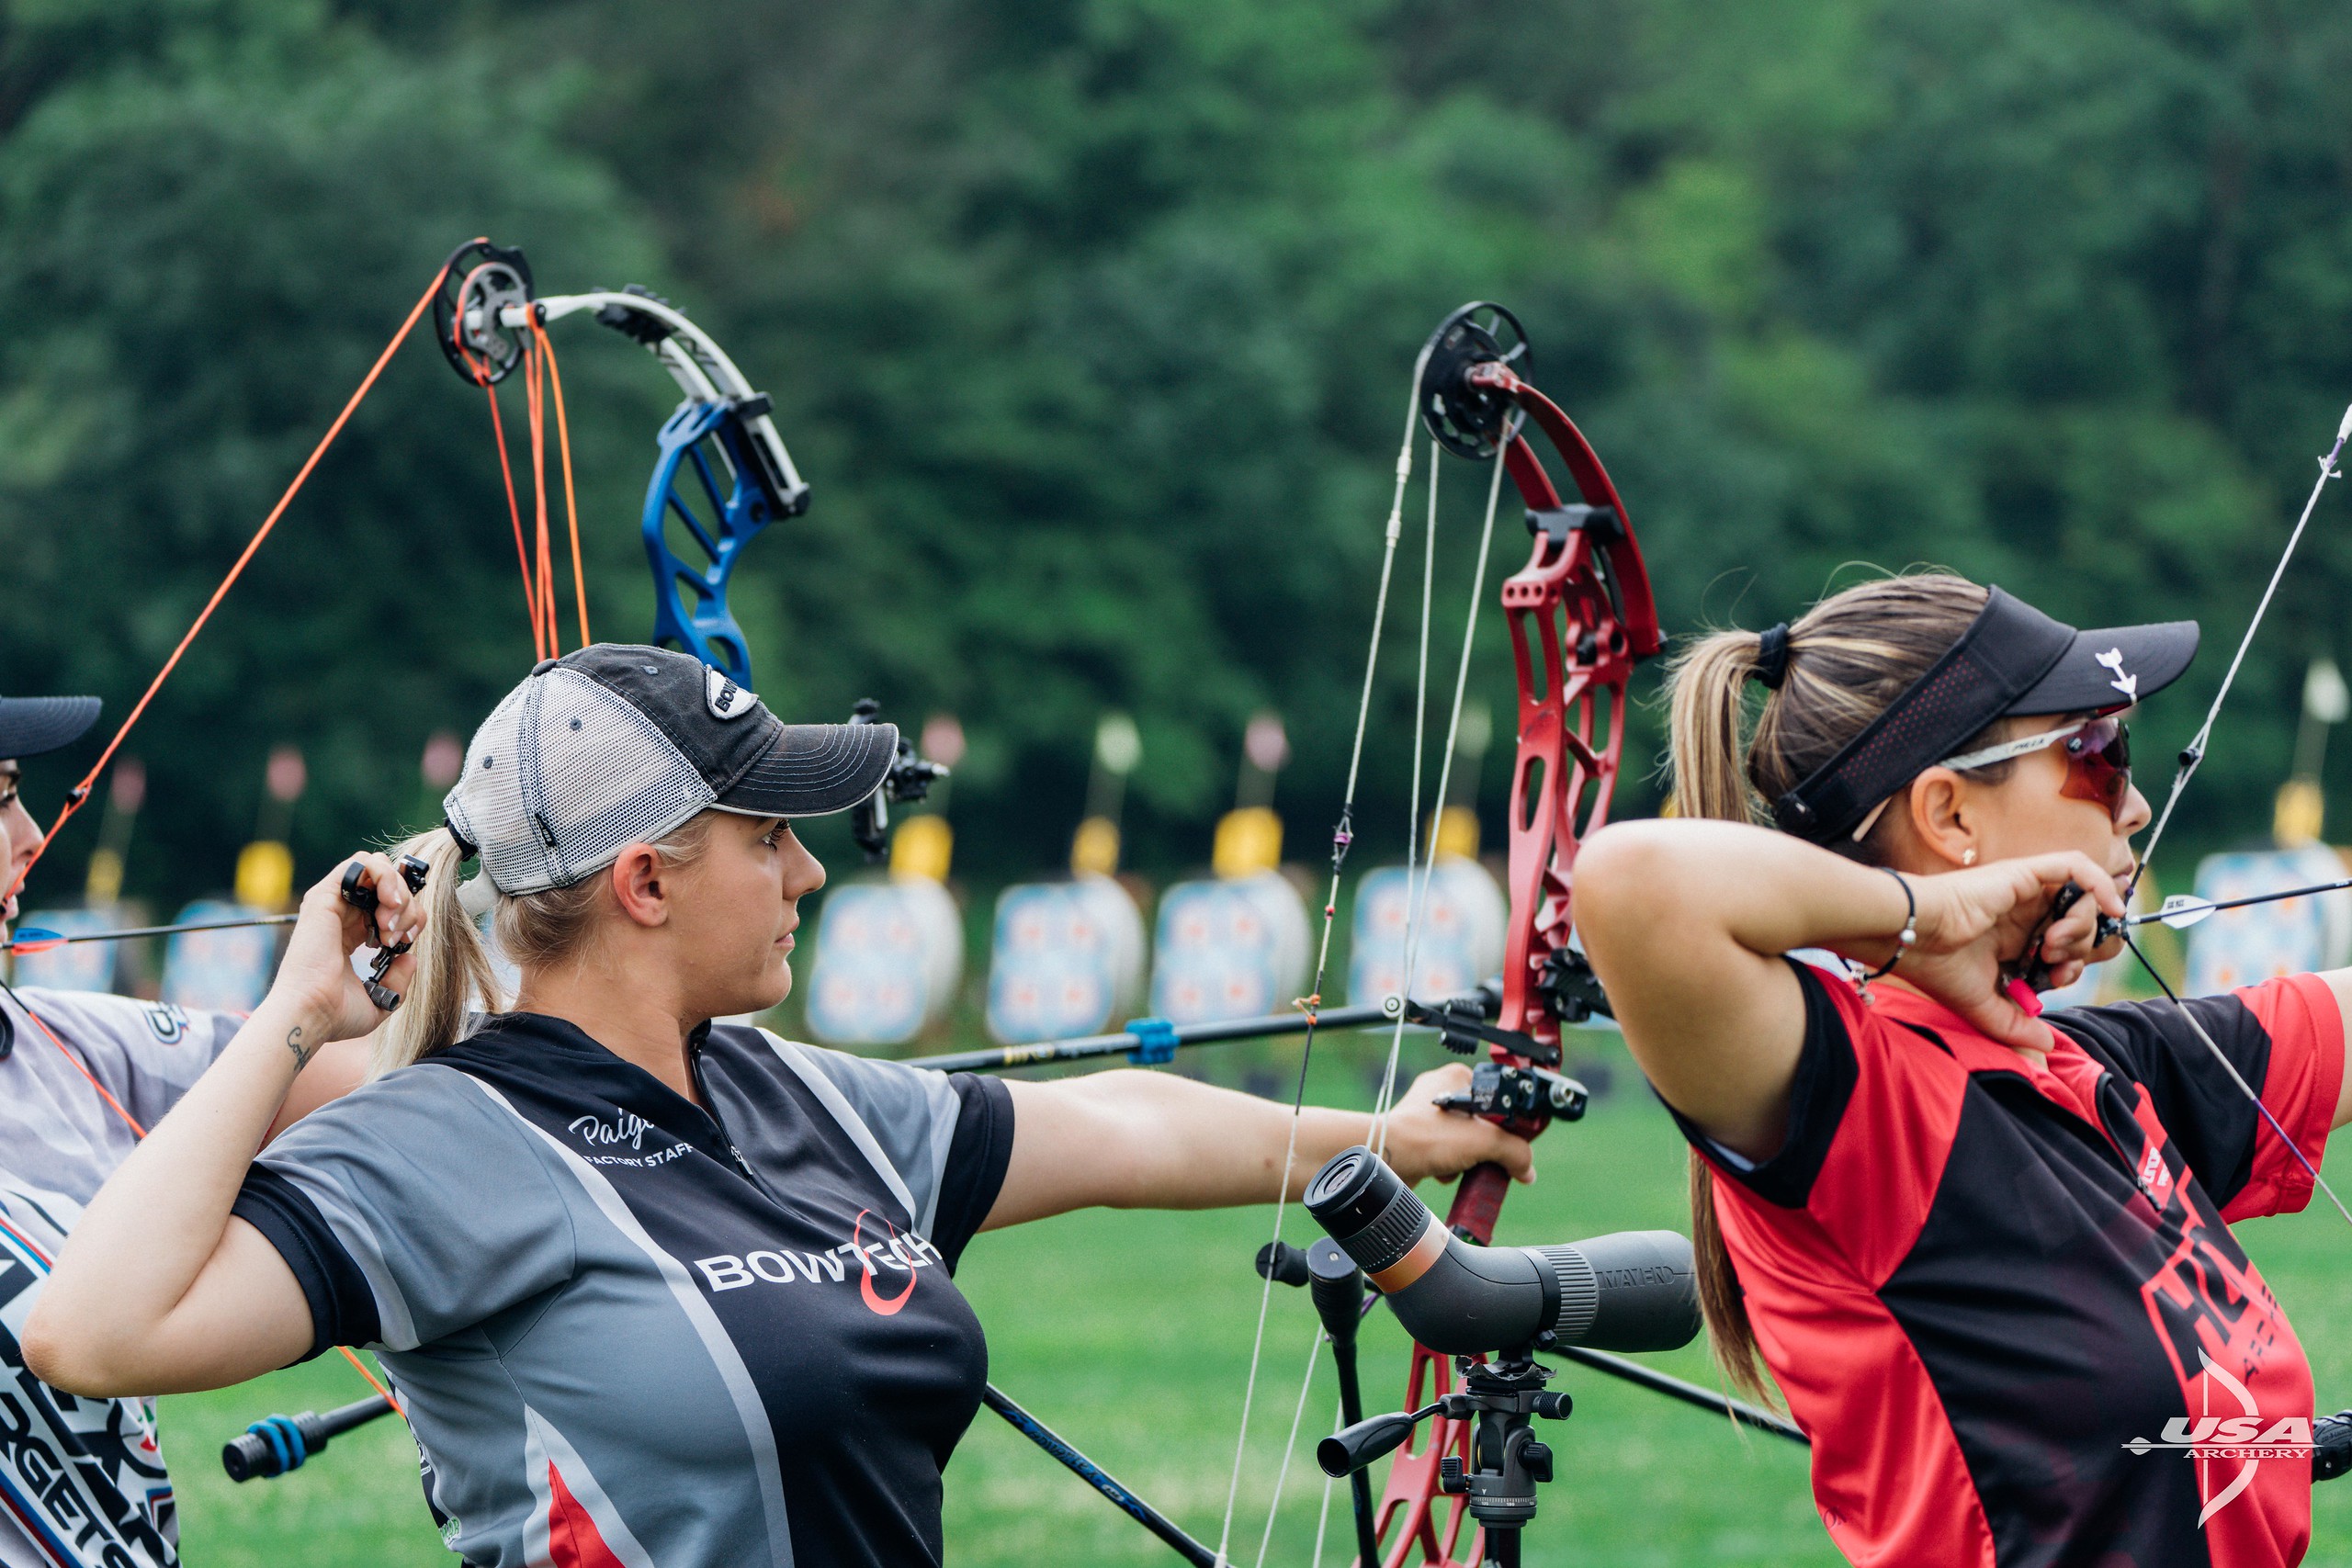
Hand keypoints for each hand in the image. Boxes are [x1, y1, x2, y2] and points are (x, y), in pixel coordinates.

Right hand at [263, 852, 426, 1058]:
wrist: (313, 1012)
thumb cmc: (336, 1013)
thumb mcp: (381, 999)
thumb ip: (399, 979)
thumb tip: (410, 957)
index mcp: (353, 935)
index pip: (391, 907)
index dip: (410, 918)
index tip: (405, 942)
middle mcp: (343, 916)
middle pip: (390, 886)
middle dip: (407, 907)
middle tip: (397, 935)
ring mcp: (333, 903)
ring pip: (379, 869)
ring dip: (397, 890)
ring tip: (391, 921)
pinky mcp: (325, 895)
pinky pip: (361, 861)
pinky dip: (385, 876)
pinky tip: (388, 904)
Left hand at [1375, 1064, 1537, 1186]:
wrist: (1387, 1158)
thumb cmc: (1427, 1136)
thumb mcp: (1485, 1141)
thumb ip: (1515, 1152)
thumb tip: (1527, 1169)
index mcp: (1456, 1077)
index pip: (1496, 1098)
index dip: (1508, 1123)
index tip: (1514, 1141)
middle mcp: (1439, 1092)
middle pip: (1482, 1124)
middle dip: (1485, 1147)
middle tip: (1487, 1158)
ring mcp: (1426, 1117)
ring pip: (1464, 1142)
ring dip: (1467, 1160)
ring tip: (1460, 1166)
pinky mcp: (1417, 1139)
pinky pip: (1446, 1154)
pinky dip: (1449, 1167)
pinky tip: (1443, 1171)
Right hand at [1891, 853, 2123, 1049]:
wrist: (1913, 936)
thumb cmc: (1935, 967)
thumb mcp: (1983, 1007)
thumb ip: (2016, 1025)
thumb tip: (2048, 1043)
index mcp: (2012, 939)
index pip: (2063, 946)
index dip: (2073, 964)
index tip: (2058, 979)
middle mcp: (2022, 913)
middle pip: (2079, 924)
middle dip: (2081, 947)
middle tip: (2055, 961)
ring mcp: (2025, 891)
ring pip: (2082, 898)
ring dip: (2082, 925)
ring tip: (2053, 942)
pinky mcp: (2024, 873)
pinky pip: (2076, 866)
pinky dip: (2100, 884)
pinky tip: (2110, 908)